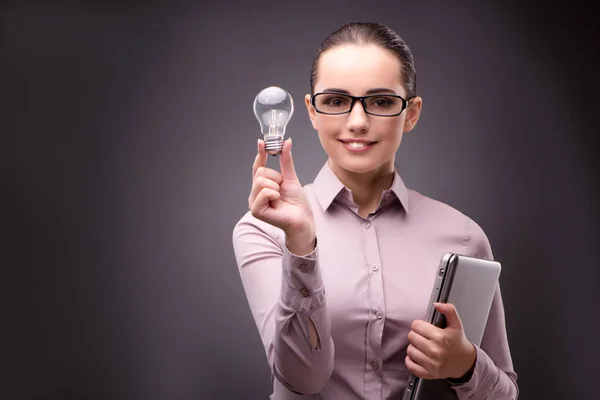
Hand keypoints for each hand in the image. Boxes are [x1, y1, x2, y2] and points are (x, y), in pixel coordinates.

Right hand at [248, 138, 315, 254]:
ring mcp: (254, 202)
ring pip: (261, 181)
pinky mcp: (256, 210)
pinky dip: (274, 194)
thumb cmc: (297, 203)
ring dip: (276, 187)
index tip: (262, 142)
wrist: (302, 218)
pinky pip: (264, 192)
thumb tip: (286, 142)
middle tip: (281, 189)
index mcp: (262, 186)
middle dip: (276, 178)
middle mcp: (255, 193)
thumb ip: (286, 160)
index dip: (260, 154)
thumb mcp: (291, 177)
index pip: (258, 166)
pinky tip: (277, 201)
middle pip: (260, 172)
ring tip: (280, 197)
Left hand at [405, 303, 475, 379]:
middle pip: (411, 337)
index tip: (425, 328)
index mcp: (440, 337)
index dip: (419, 325)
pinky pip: (410, 365)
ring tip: (423, 346)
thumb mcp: (456, 324)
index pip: (416, 325)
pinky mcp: (428, 374)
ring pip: (410, 350)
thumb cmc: (458, 342)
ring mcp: (432, 364)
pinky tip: (418, 356)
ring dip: (414, 347)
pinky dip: (411, 361)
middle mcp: (435, 351)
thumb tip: (437, 304)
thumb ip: (449, 310)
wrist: (465, 362)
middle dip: (416, 335)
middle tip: (424, 337)